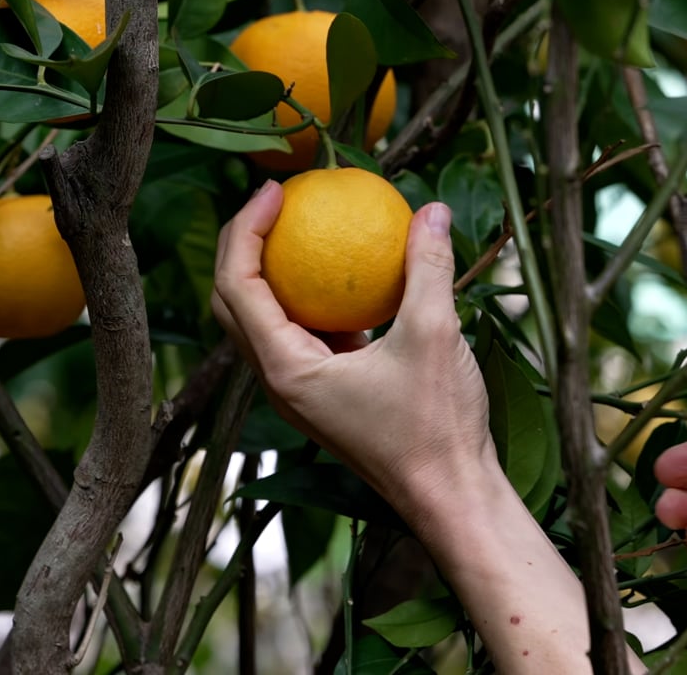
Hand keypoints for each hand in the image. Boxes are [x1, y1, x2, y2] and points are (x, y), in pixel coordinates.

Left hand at [214, 182, 624, 672]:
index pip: (238, 285)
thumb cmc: (437, 425)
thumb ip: (427, 267)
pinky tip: (355, 273)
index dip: (245, 228)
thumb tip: (432, 210)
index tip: (278, 189)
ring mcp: (303, 391)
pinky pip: (309, 335)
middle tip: (278, 199)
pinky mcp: (329, 395)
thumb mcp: (434, 334)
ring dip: (276, 272)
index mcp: (284, 368)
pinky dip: (319, 299)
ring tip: (307, 226)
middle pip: (235, 301)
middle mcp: (280, 381)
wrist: (451, 497)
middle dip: (244, 245)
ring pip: (268, 320)